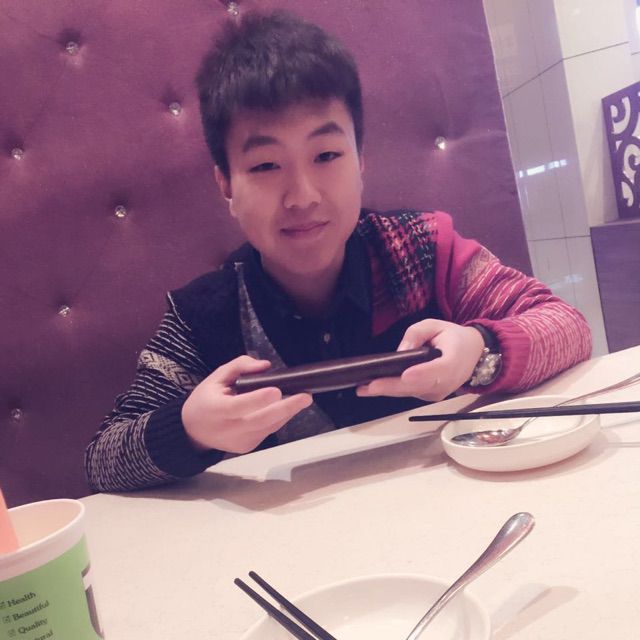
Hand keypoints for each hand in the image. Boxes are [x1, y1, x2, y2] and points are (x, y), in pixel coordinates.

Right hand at [182, 355, 312, 453]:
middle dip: (287, 408)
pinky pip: (268, 431)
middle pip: (261, 420)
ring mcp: (241, 441)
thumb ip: (239, 367)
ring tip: (303, 398)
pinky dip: (279, 418)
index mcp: (216, 410)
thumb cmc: (206, 400)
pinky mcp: (249, 447)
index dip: (258, 400)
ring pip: (269, 426)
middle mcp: (229, 429)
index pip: (239, 407)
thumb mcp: (215, 377)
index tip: (276, 391)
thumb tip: (265, 366)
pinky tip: (288, 407)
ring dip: (288, 412)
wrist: (193, 432)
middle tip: (305, 397)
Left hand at [356, 319, 484, 400]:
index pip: (436, 372)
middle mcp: (447, 382)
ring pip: (411, 393)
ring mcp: (439, 392)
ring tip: (364, 388)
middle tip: (368, 386)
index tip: (405, 375)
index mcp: (453, 362)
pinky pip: (411, 393)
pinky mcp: (431, 396)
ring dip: (388, 391)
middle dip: (391, 387)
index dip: (420, 375)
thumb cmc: (453, 337)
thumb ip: (417, 333)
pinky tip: (375, 388)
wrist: (473, 353)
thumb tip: (401, 350)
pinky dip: (393, 390)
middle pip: (417, 387)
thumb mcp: (436, 325)